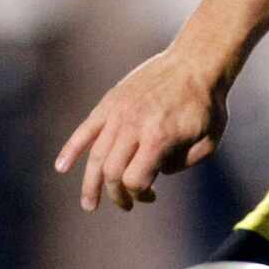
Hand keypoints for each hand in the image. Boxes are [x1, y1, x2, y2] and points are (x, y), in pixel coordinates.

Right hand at [55, 49, 228, 211]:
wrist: (195, 63)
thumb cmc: (206, 105)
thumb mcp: (207, 142)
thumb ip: (182, 165)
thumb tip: (157, 173)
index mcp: (158, 137)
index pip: (135, 180)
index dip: (140, 195)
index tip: (151, 196)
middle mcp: (133, 125)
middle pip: (112, 171)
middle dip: (117, 194)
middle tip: (126, 205)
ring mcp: (118, 112)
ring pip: (95, 155)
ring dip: (90, 184)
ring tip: (89, 204)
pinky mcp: (110, 102)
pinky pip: (85, 129)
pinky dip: (71, 150)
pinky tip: (61, 167)